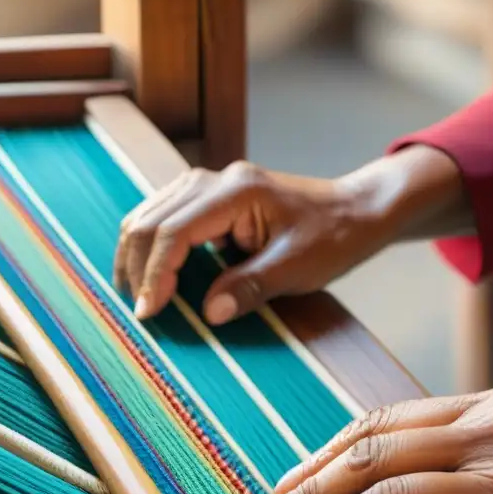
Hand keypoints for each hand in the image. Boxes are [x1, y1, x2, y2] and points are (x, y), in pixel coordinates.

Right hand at [115, 145, 470, 322]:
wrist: (357, 211)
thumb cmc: (334, 236)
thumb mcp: (297, 268)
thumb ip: (250, 287)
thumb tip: (208, 313)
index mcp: (236, 193)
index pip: (174, 233)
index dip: (154, 275)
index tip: (148, 312)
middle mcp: (216, 180)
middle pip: (151, 220)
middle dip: (135, 266)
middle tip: (137, 311)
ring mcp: (212, 184)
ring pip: (151, 213)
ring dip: (137, 253)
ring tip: (135, 294)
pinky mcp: (213, 197)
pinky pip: (166, 215)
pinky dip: (152, 244)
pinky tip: (151, 272)